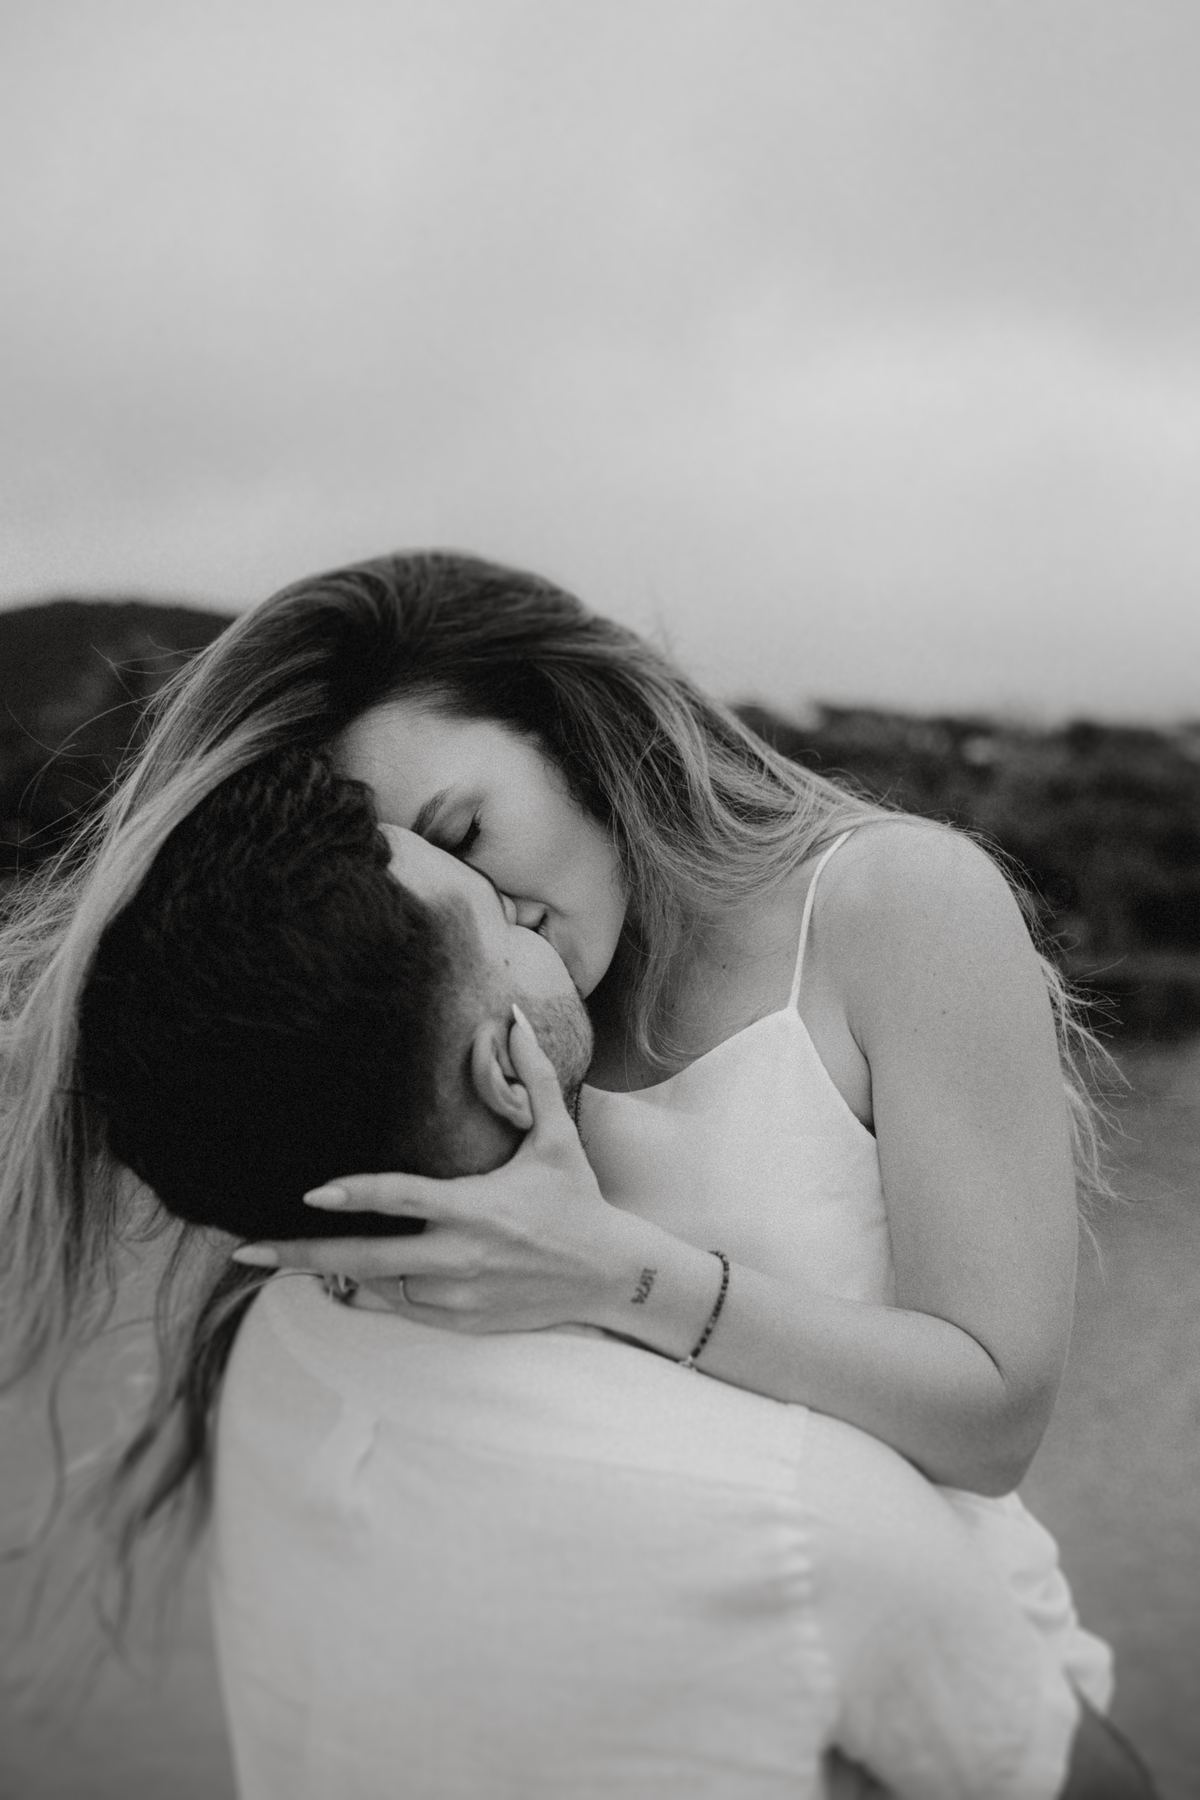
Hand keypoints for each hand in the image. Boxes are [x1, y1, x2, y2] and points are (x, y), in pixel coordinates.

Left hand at [232, 1008, 638, 1333]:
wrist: (611, 1275)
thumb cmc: (577, 1198)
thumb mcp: (557, 1137)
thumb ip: (532, 1075)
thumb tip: (515, 1013)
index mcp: (476, 1207)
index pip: (403, 1198)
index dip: (355, 1194)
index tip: (311, 1191)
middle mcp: (460, 1255)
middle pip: (366, 1258)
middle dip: (302, 1255)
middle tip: (248, 1249)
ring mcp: (458, 1295)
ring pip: (379, 1286)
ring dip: (341, 1270)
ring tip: (290, 1257)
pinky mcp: (461, 1322)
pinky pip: (401, 1311)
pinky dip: (372, 1296)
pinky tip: (345, 1280)